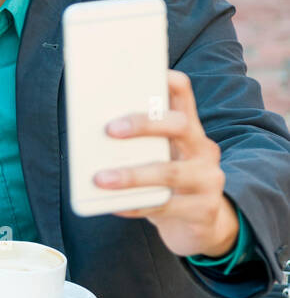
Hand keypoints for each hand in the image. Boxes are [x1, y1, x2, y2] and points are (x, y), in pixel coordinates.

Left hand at [94, 69, 239, 257]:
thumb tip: (90, 135)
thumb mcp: (159, 158)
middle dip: (143, 124)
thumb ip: (138, 145)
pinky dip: (137, 205)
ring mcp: (208, 180)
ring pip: (170, 172)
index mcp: (189, 130)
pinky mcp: (202, 210)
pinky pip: (165, 206)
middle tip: (109, 129)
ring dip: (132, 174)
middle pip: (179, 125)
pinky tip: (114, 205)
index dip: (167, 80)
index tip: (146, 71)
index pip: (183, 94)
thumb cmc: (169, 185)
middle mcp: (203, 150)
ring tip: (101, 179)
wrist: (202, 226)